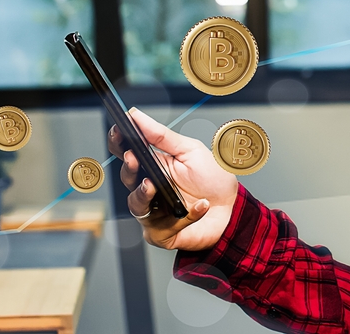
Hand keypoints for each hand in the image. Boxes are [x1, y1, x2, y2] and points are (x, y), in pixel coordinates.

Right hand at [107, 108, 238, 251]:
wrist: (232, 208)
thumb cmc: (211, 179)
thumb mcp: (189, 150)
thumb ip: (162, 136)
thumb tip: (136, 115)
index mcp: (152, 165)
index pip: (126, 153)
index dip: (118, 143)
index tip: (118, 131)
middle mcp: (148, 188)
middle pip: (126, 179)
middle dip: (128, 169)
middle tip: (133, 159)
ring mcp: (152, 212)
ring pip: (136, 205)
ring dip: (143, 194)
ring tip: (153, 185)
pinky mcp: (162, 233)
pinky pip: (163, 226)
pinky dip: (186, 215)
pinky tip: (202, 205)